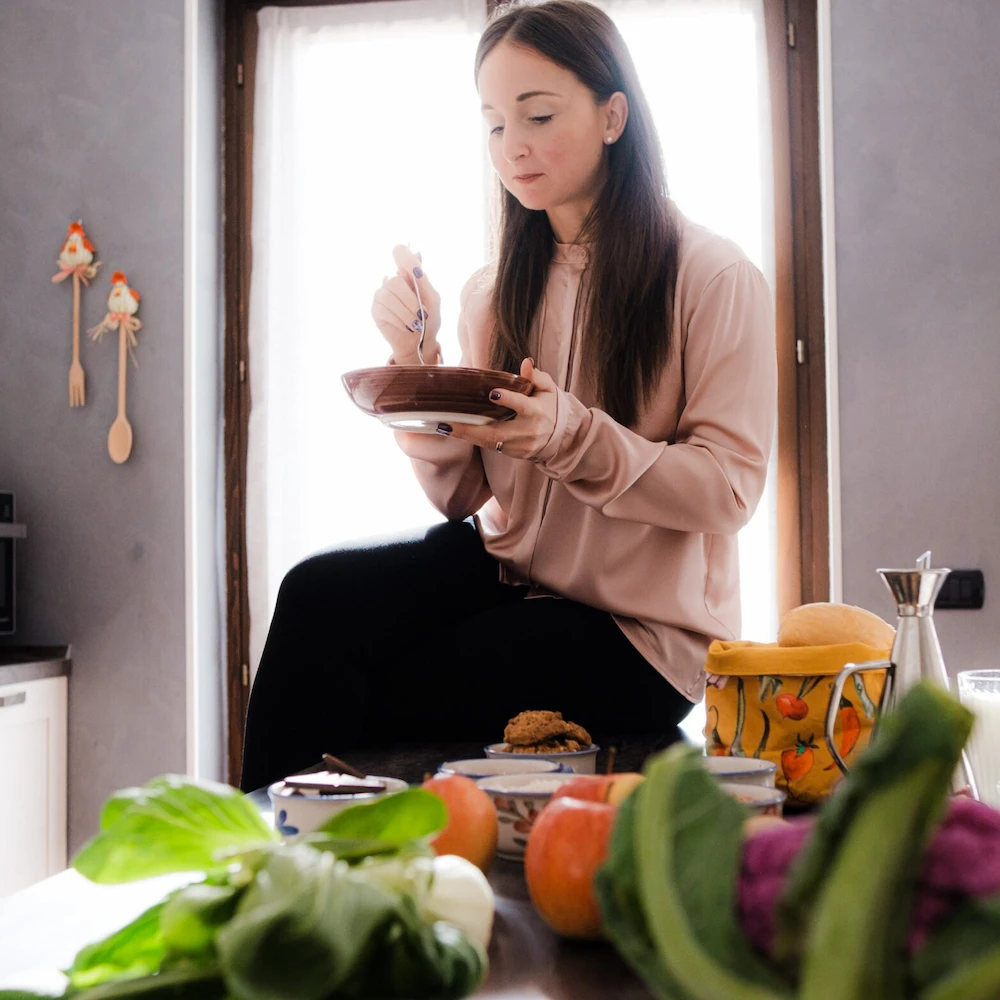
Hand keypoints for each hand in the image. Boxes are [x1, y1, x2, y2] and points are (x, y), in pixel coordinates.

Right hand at [370, 245, 441, 363]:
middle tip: (421, 315)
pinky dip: (398, 320)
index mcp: (408, 274)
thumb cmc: (429, 319)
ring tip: (416, 324)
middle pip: (394, 282)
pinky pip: (383, 310)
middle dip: (410, 300)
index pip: (400, 253)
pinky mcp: (376, 310)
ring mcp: (382, 295)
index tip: (408, 263)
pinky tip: (406, 327)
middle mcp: (392, 281)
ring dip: (405, 313)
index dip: (402, 254)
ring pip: (388, 297)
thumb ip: (423, 279)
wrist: (421, 343)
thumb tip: (416, 253)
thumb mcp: (432, 299)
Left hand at [442, 359, 558, 458]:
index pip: (522, 405)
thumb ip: (537, 377)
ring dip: (466, 436)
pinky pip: (491, 447)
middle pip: (497, 432)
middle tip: (446, 423)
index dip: (509, 399)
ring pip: (490, 442)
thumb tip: (526, 363)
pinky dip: (473, 440)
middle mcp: (528, 431)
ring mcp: (520, 445)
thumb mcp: (548, 389)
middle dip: (470, 429)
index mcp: (537, 411)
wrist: (559, 437)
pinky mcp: (514, 454)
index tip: (492, 393)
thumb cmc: (549, 407)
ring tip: (444, 428)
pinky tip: (457, 432)